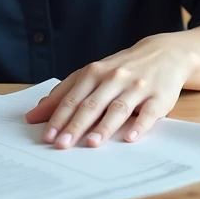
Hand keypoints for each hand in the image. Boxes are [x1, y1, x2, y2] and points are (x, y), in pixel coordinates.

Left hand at [24, 34, 194, 147]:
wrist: (164, 54)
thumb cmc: (121, 69)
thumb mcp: (92, 74)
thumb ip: (64, 93)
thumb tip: (35, 114)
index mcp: (95, 72)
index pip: (73, 98)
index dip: (59, 117)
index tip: (47, 135)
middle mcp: (114, 78)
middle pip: (92, 104)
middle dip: (75, 125)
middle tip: (62, 144)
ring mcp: (137, 87)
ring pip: (118, 108)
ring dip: (104, 126)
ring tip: (91, 143)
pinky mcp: (159, 97)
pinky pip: (149, 113)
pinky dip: (140, 125)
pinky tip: (131, 137)